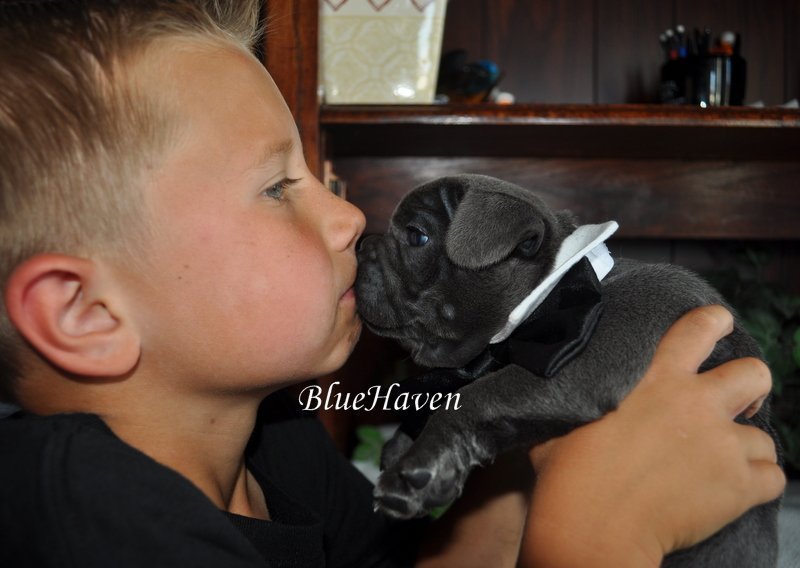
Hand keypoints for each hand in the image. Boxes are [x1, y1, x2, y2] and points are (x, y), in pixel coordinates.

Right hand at [523, 305, 785, 566]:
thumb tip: (573, 391)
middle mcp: (696, 402)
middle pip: (755, 373)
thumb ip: (589, 397)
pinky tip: (732, 490)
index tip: (719, 326)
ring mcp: (722, 444)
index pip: (700, 327)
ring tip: (720, 463)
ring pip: (765, 436)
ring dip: (745, 448)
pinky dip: (757, 483)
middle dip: (749, 386)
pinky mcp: (739, 485)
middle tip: (732, 404)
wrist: (593, 524)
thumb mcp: (570, 415)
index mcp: (655, 377)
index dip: (716, 323)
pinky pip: (773, 477)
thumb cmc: (570, 471)